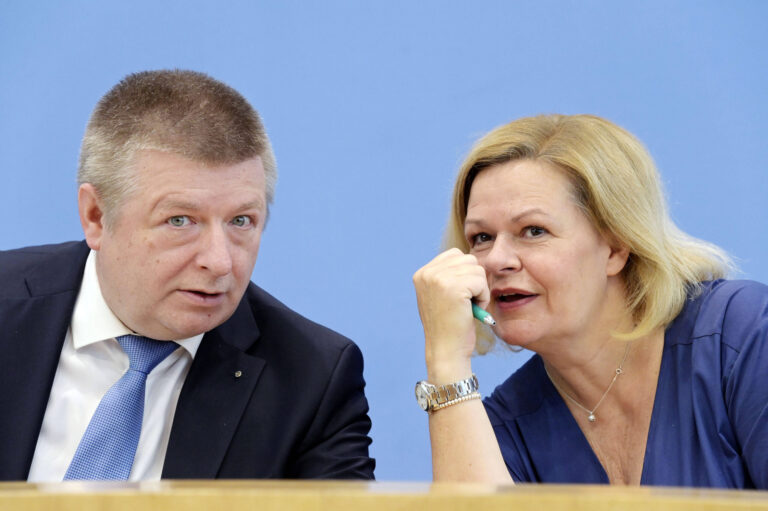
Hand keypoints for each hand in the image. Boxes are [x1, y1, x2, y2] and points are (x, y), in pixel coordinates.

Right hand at [413, 248, 489, 382]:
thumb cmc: (448, 326)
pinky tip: (473, 310)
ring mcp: (439, 279)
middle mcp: (427, 273)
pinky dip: (483, 297)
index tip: (459, 296)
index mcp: (422, 274)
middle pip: (468, 259)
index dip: (465, 274)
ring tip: (469, 306)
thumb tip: (470, 258)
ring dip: (480, 289)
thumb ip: (448, 275)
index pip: (455, 255)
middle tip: (466, 303)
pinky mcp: (454, 287)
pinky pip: (481, 281)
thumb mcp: (440, 295)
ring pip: (477, 269)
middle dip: (474, 281)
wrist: (446, 351)